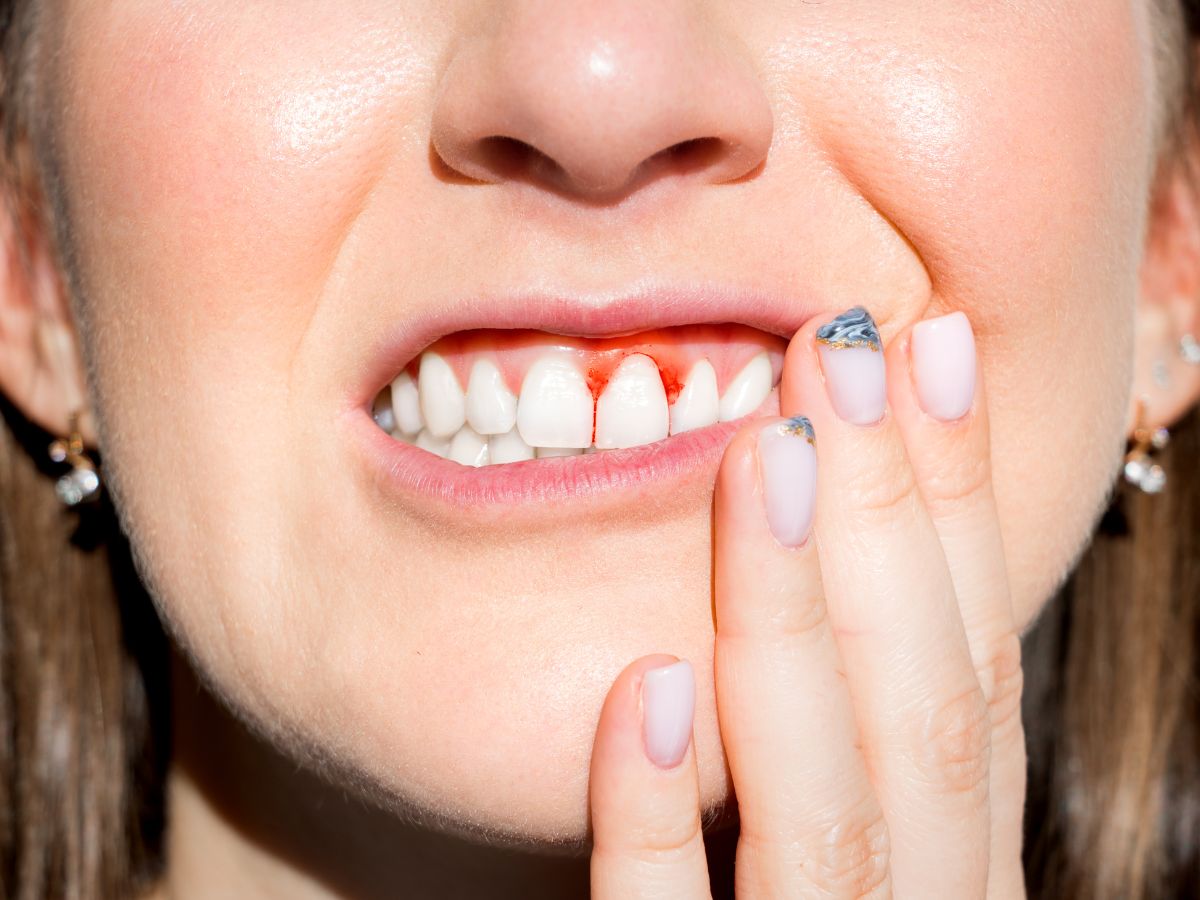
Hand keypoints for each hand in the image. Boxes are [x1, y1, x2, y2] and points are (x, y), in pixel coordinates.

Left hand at [588, 309, 1026, 897]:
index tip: (928, 348)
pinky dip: (657, 818)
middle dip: (890, 518)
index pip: (974, 673)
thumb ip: (841, 742)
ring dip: (791, 618)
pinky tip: (637, 688)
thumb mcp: (831, 849)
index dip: (961, 506)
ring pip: (827, 811)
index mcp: (956, 872)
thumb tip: (829, 536)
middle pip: (925, 718)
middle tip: (843, 349)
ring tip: (760, 456)